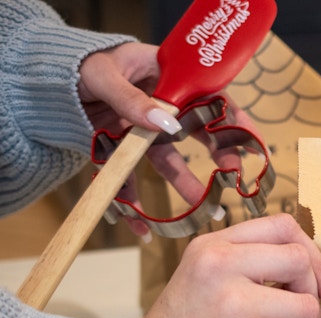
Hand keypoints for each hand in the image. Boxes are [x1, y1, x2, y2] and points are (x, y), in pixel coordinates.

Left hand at [78, 42, 259, 234]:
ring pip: (169, 160)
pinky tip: (140, 226)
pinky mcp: (124, 149)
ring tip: (202, 208)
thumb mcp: (104, 76)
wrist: (43, 81)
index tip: (254, 142)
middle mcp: (160, 106)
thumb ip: (133, 100)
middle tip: (233, 175)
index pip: (210, 96)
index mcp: (166, 78)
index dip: (235, 119)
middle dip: (219, 155)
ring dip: (185, 186)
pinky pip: (132, 178)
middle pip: (197, 132)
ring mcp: (143, 129)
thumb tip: (167, 124)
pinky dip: (134, 203)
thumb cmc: (78, 66)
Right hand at [133, 214, 320, 317]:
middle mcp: (221, 266)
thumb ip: (246, 267)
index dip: (313, 253)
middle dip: (317, 292)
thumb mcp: (202, 279)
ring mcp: (233, 304)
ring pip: (306, 305)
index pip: (283, 226)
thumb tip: (312, 274)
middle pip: (300, 259)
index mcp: (213, 247)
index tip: (319, 281)